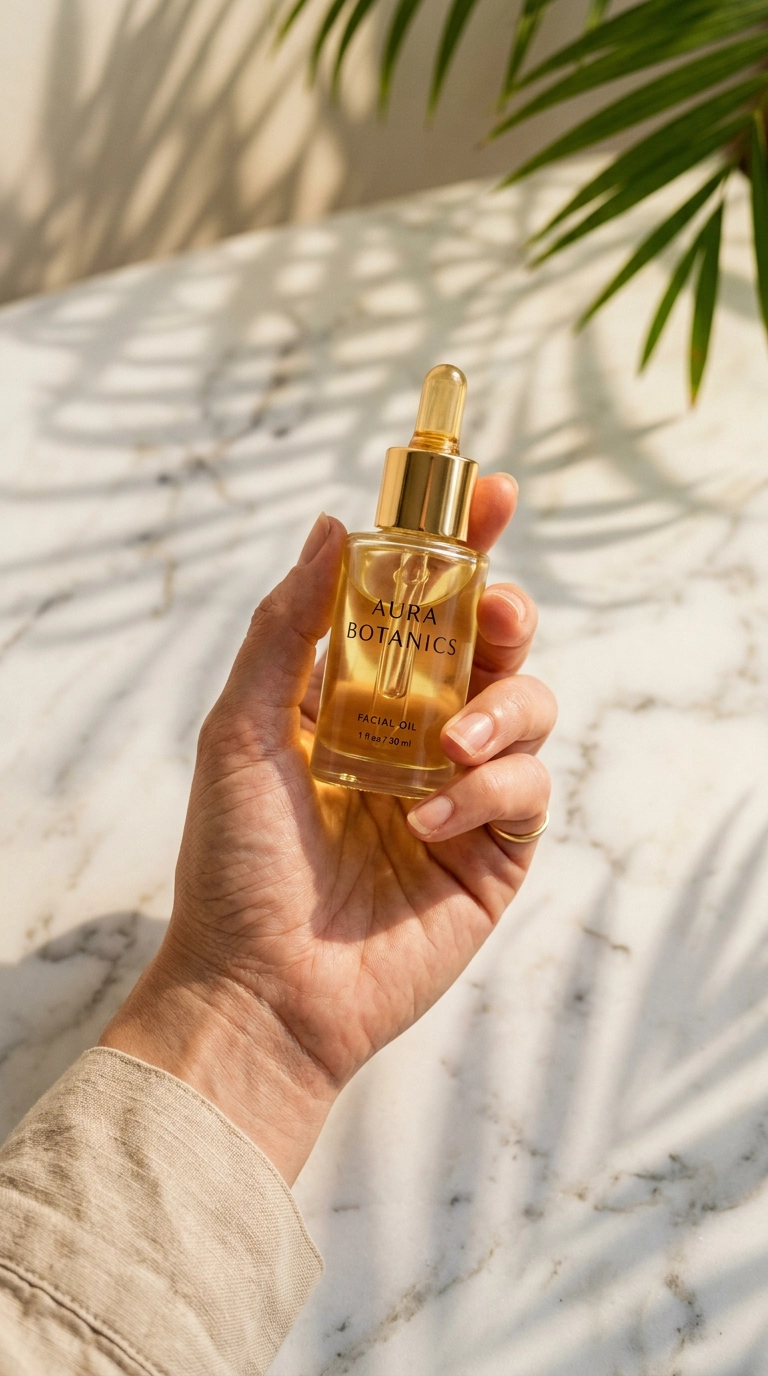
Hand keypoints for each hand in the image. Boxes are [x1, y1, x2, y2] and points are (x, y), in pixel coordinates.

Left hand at [102, 475, 555, 1182]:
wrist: (261, 986)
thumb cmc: (238, 860)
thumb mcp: (243, 727)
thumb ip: (287, 627)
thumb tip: (330, 524)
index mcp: (358, 696)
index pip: (423, 605)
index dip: (460, 546)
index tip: (487, 492)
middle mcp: (418, 734)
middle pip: (496, 644)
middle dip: (509, 614)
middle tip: (496, 614)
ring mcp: (462, 791)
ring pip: (532, 708)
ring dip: (505, 707)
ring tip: (448, 743)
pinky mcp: (496, 851)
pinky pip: (529, 788)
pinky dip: (489, 790)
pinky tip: (429, 821)